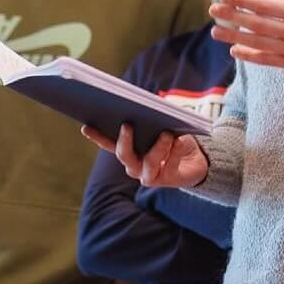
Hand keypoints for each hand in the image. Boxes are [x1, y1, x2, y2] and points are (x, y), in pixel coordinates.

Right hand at [82, 124, 207, 188]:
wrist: (196, 158)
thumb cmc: (174, 137)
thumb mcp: (165, 122)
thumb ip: (155, 114)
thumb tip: (153, 104)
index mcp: (128, 149)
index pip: (109, 143)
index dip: (97, 136)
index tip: (86, 126)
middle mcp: (133, 164)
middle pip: (124, 155)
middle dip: (125, 140)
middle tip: (127, 125)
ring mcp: (147, 174)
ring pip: (148, 162)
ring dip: (157, 147)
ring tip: (166, 134)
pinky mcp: (165, 180)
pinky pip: (169, 164)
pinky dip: (176, 150)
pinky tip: (180, 140)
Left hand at [209, 0, 283, 76]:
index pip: (265, 5)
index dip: (243, 0)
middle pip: (256, 23)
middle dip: (232, 16)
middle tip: (212, 10)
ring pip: (256, 42)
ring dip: (234, 36)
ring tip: (215, 31)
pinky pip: (266, 60)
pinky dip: (250, 56)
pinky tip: (235, 50)